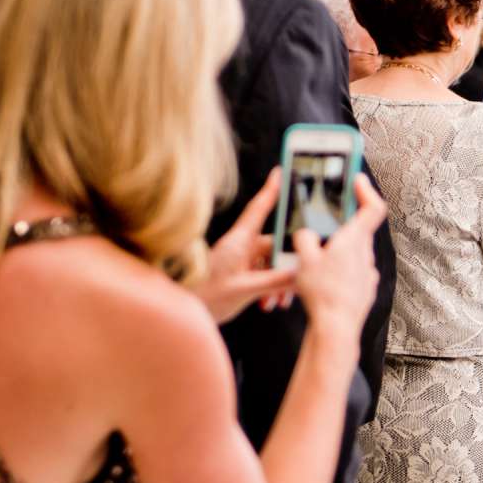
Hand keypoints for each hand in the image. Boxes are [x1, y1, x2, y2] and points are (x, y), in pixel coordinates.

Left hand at [193, 171, 297, 322]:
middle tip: (296, 282)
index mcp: (239, 242)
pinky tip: (266, 303)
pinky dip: (268, 289)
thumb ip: (274, 281)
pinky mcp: (237, 274)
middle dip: (288, 265)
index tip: (282, 172)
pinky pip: (262, 275)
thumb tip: (300, 274)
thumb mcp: (244, 290)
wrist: (182, 310)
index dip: (272, 189)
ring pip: (270, 263)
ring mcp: (239, 260)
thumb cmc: (204, 297)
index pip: (259, 209)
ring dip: (278, 282)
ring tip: (277, 300)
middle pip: (274, 245)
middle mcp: (240, 247)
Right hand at [290, 176, 384, 336]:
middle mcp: (365, 254)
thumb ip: (305, 239)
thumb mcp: (304, 258)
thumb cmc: (322, 292)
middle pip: (358, 229)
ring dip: (338, 249)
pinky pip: (352, 272)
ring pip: (354, 252)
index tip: (356, 178)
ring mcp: (367, 273)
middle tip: (324, 221)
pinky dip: (340, 270)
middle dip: (340, 224)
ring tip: (316, 257)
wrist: (337, 327)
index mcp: (354, 240)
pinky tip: (324, 279)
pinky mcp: (365, 289)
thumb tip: (306, 234)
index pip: (373, 207)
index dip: (366, 190)